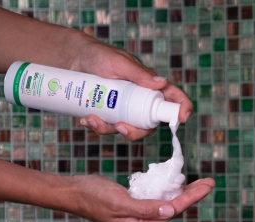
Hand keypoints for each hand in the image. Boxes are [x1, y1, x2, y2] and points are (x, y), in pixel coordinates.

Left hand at [69, 35, 192, 139]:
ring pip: (127, 129)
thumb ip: (139, 74)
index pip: (173, 99)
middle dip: (135, 132)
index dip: (182, 109)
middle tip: (120, 127)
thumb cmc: (98, 55)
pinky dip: (96, 126)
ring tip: (91, 118)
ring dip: (109, 129)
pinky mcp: (109, 115)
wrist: (72, 59)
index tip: (182, 119)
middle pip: (149, 125)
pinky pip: (107, 128)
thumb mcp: (119, 63)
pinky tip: (85, 118)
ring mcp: (125, 110)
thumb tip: (162, 83)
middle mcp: (140, 101)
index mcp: (150, 87)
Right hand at [71, 174, 213, 221]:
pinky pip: (156, 198)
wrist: (72, 192)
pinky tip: (176, 183)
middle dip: (192, 195)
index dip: (191, 197)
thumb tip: (171, 211)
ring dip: (183, 192)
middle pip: (173, 208)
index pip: (172, 210)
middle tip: (209, 182)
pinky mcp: (134, 206)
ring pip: (167, 203)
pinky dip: (167, 190)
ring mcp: (138, 215)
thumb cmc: (92, 196)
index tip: (207, 186)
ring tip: (200, 183)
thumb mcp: (119, 202)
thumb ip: (146, 208)